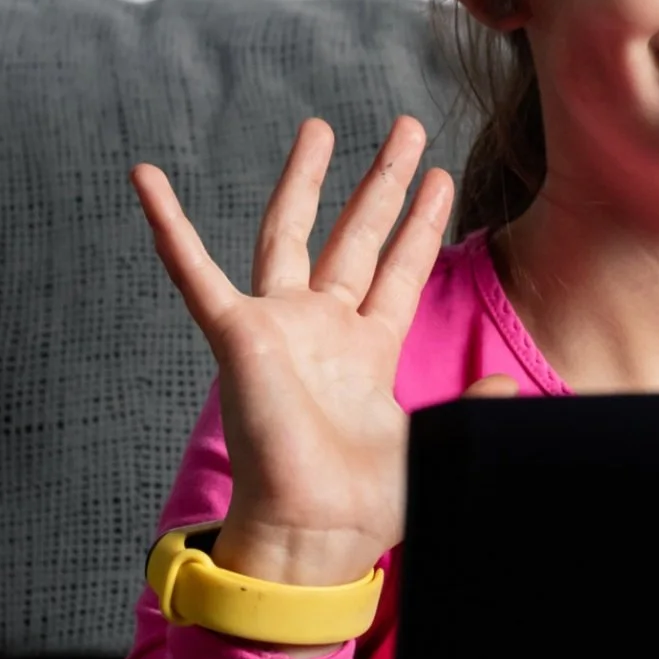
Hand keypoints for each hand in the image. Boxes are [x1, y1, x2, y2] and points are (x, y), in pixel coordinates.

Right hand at [132, 116, 511, 587]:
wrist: (317, 532)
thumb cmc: (367, 501)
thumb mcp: (437, 438)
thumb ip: (473, 403)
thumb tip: (510, 385)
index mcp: (369, 347)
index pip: (400, 267)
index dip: (421, 223)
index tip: (441, 176)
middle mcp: (324, 328)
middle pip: (357, 234)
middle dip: (383, 180)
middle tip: (408, 126)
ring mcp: (279, 327)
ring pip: (291, 233)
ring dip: (304, 179)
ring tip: (321, 126)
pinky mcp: (237, 337)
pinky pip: (194, 273)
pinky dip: (168, 226)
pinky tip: (148, 177)